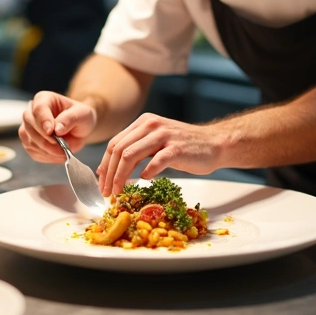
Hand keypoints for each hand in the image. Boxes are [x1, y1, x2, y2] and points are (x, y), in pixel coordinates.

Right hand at [18, 91, 97, 163]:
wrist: (79, 129)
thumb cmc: (80, 117)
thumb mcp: (82, 114)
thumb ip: (70, 119)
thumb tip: (57, 129)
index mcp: (44, 99)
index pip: (39, 108)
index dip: (43, 120)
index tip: (50, 131)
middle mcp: (32, 111)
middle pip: (29, 124)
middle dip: (44, 138)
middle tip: (60, 146)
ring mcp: (29, 127)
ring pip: (28, 139)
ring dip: (46, 149)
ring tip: (63, 152)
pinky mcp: (29, 142)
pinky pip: (32, 151)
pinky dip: (45, 156)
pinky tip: (58, 155)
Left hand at [97, 113, 223, 196]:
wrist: (214, 143)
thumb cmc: (184, 146)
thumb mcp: (156, 141)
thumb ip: (135, 149)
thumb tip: (108, 169)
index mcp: (143, 122)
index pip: (115, 143)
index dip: (104, 164)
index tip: (102, 183)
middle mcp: (150, 125)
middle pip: (119, 150)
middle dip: (109, 173)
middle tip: (107, 192)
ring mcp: (164, 135)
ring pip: (131, 155)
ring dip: (121, 176)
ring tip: (118, 191)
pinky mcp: (176, 148)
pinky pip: (155, 161)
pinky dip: (146, 172)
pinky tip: (144, 180)